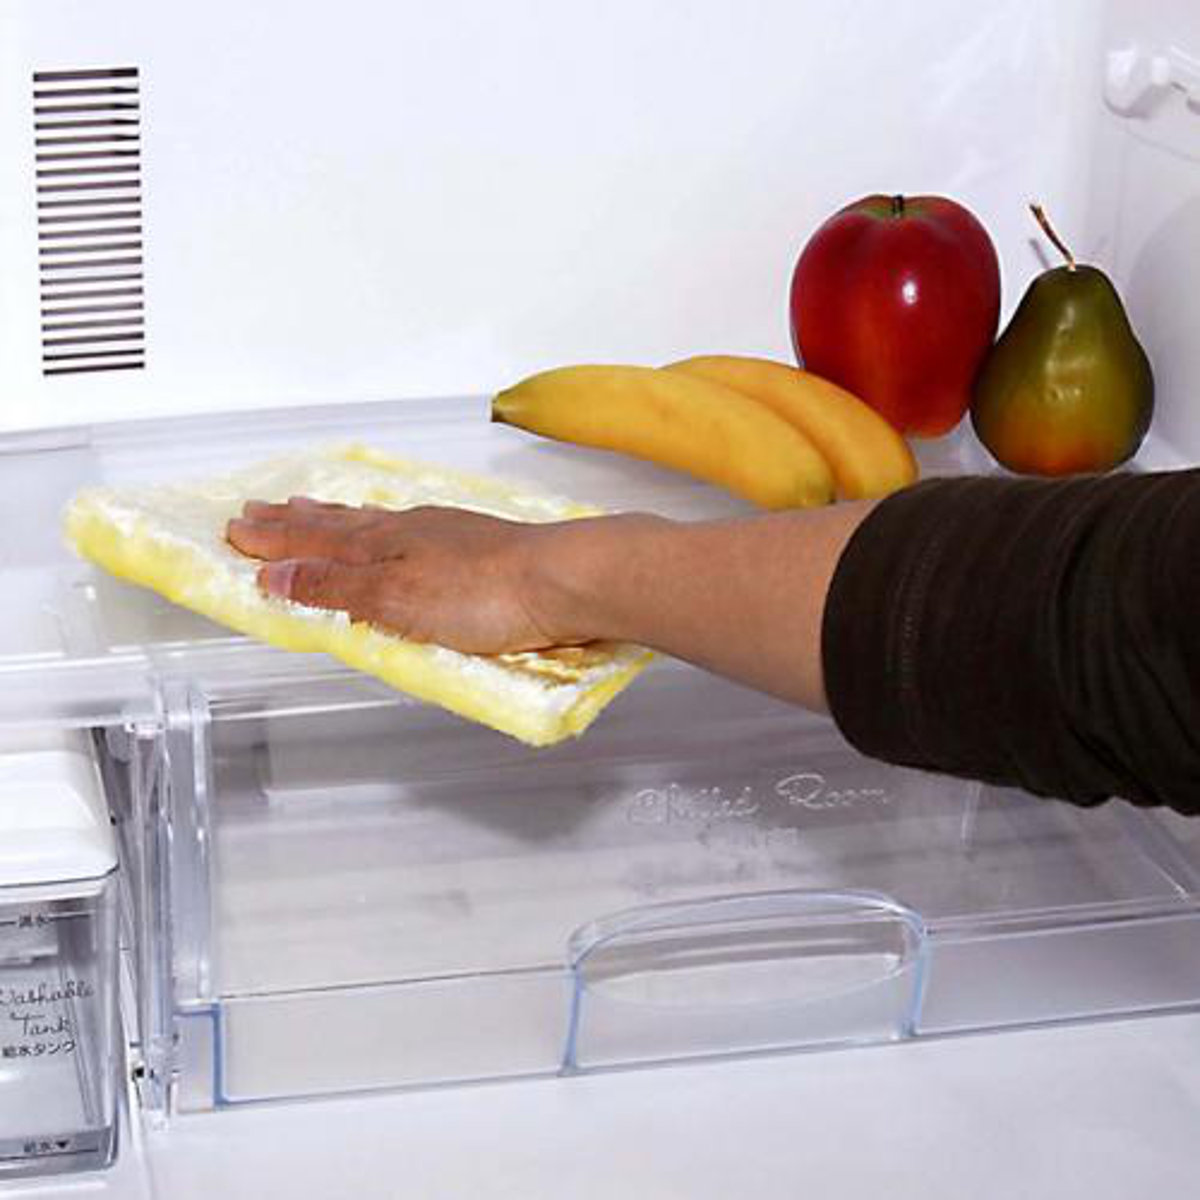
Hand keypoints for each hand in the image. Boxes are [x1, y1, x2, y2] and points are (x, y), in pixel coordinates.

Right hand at [227, 497, 582, 654]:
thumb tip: (275, 574)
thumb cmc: (484, 596)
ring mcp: (442, 535)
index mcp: (381, 546)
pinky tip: (393, 528)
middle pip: (336, 524)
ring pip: (371, 521)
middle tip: (257, 510)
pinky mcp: (474, 545)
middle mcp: (407, 532)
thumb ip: (337, 587)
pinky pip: (406, 527)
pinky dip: (381, 525)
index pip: (313, 542)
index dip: (274, 542)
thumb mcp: (395, 599)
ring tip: (308, 508)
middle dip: (293, 522)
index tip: (236, 533)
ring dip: (333, 517)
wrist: (562, 580)